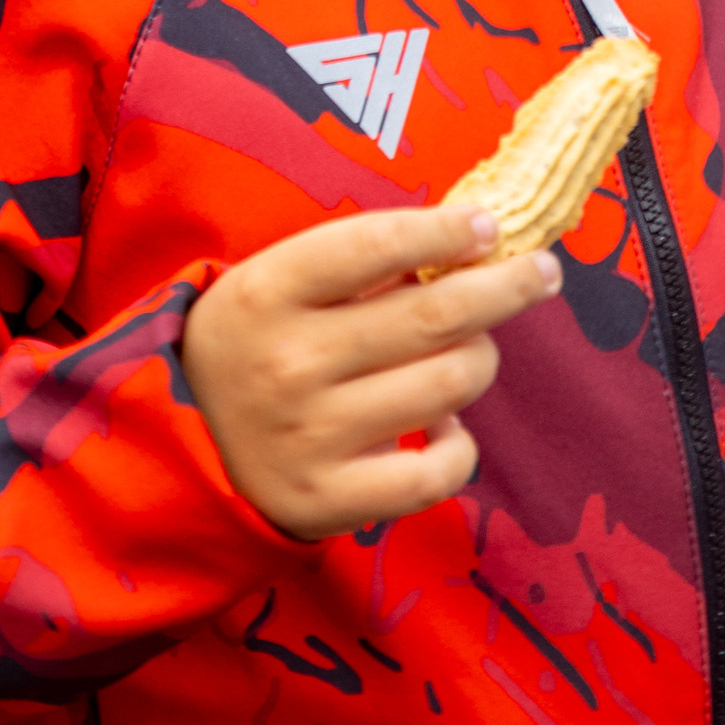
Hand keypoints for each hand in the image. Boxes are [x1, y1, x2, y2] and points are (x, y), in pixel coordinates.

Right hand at [182, 206, 561, 541]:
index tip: (488, 224)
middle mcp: (290, 364)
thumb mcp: (280, 282)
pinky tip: (444, 424)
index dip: (444, 230)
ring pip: (450, 384)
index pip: (376, 245)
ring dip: (478, 358)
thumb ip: (362, 261)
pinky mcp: (331, 500)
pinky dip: (459, 444)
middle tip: (542, 271)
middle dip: (506, 286)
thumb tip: (471, 237)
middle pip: (435, 316)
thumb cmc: (256, 342)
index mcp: (270, 292)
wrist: (182, 444)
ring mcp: (311, 437)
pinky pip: (437, 472)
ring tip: (468, 350)